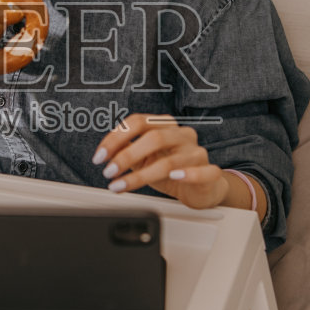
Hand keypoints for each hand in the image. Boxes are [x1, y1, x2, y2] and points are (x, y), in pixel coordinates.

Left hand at [90, 114, 229, 210]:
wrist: (201, 187)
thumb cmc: (171, 170)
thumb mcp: (144, 159)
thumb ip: (127, 151)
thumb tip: (105, 153)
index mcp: (165, 126)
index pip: (138, 122)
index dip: (116, 138)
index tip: (100, 156)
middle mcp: (182, 135)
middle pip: (154, 138)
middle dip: (126, 156)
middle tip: (109, 172)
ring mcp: (197, 153)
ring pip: (170, 161)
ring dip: (141, 176)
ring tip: (121, 185)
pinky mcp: (210, 172)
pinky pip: (203, 172)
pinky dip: (189, 174)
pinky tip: (174, 177)